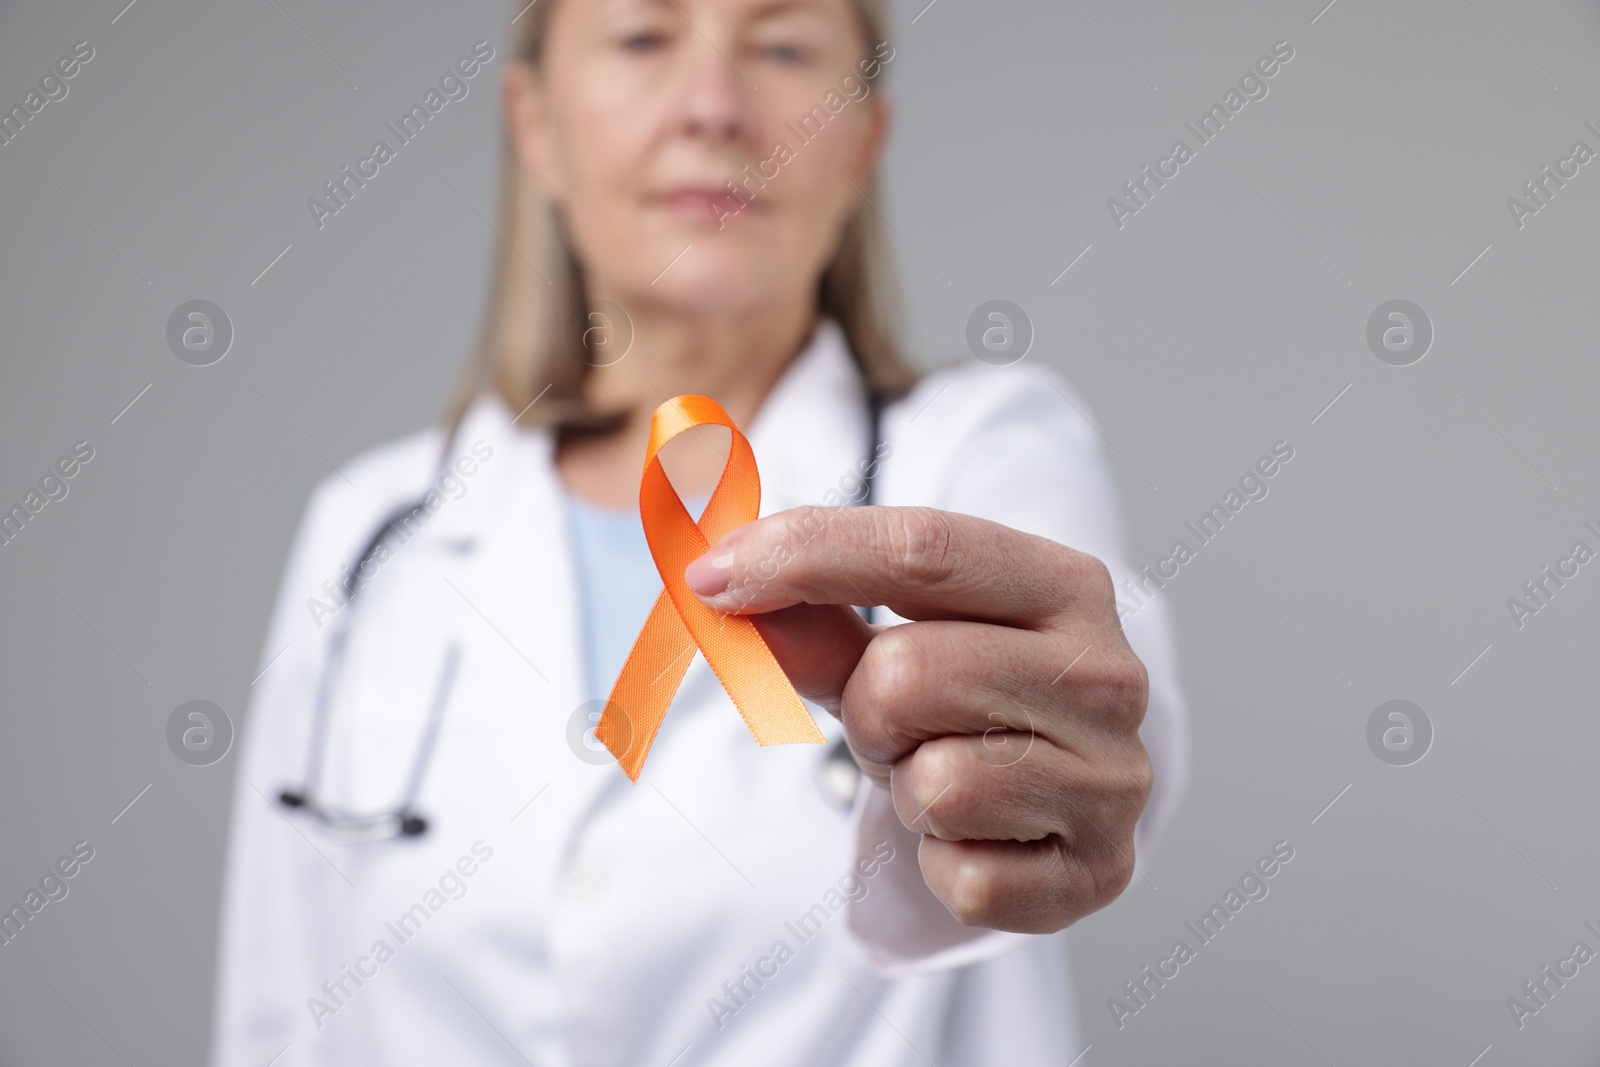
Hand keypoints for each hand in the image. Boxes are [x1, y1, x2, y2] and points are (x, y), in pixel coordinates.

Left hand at [683, 505, 1152, 934]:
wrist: (1045, 806)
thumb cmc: (963, 703)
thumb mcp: (890, 642)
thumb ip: (814, 617)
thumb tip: (727, 588)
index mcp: (1064, 585)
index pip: (921, 548)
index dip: (804, 556)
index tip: (711, 578)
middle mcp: (1108, 675)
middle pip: (908, 674)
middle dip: (867, 707)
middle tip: (896, 724)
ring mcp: (1113, 779)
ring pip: (936, 782)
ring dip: (907, 788)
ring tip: (942, 772)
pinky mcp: (1097, 874)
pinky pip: (961, 878)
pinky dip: (939, 866)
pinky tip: (972, 837)